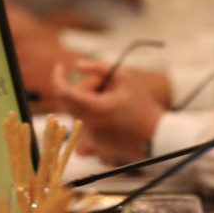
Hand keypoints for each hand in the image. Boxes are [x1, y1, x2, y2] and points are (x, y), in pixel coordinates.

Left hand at [51, 60, 165, 162]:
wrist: (156, 137)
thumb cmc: (142, 106)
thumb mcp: (124, 79)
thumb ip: (98, 68)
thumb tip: (77, 65)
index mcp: (94, 109)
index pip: (62, 92)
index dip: (57, 77)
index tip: (61, 67)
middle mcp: (87, 126)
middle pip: (69, 101)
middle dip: (81, 88)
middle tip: (105, 84)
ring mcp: (89, 139)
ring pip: (76, 113)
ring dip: (87, 103)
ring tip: (111, 100)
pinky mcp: (94, 146)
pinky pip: (83, 126)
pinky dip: (91, 116)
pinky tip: (109, 114)